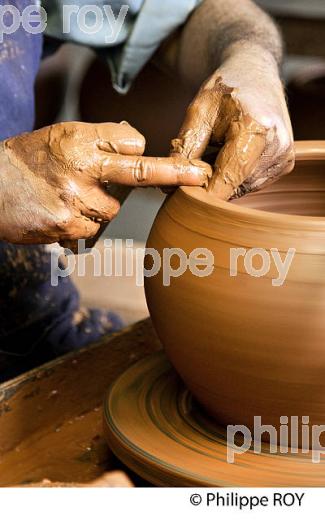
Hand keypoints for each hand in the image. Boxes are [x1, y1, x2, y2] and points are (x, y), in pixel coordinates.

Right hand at [0, 121, 210, 243]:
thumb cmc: (29, 160)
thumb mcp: (61, 136)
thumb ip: (101, 140)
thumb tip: (140, 145)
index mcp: (78, 140)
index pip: (130, 144)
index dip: (143, 153)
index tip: (184, 162)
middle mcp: (79, 167)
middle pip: (136, 173)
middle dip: (172, 174)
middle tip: (200, 175)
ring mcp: (73, 200)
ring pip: (111, 210)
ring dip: (98, 207)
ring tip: (66, 197)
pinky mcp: (66, 227)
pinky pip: (91, 231)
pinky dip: (81, 225)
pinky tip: (58, 213)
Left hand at [171, 44, 294, 198]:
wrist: (254, 73)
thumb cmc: (225, 88)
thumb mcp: (197, 113)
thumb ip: (185, 150)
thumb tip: (171, 185)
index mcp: (256, 129)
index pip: (227, 179)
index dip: (203, 192)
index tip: (182, 194)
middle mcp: (277, 146)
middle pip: (234, 187)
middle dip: (210, 183)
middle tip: (196, 162)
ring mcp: (283, 157)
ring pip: (242, 188)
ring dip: (223, 179)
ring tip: (215, 152)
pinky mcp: (285, 164)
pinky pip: (251, 183)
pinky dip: (236, 176)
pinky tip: (230, 155)